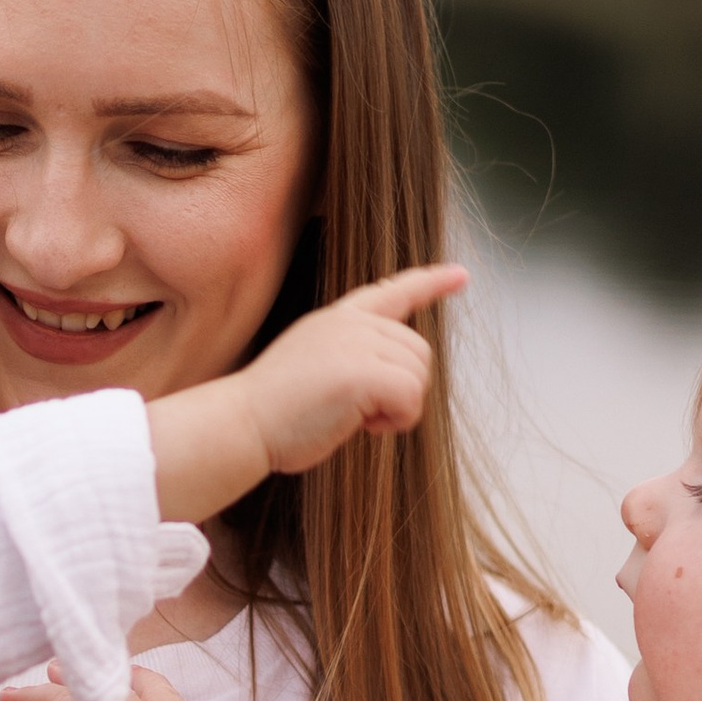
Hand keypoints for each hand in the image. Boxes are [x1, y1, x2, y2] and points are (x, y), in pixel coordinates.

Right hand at [146, 265, 464, 521]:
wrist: (241, 424)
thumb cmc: (273, 413)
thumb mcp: (314, 368)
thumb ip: (353, 359)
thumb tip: (391, 381)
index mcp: (336, 320)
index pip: (392, 292)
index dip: (430, 283)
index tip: (460, 275)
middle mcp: (350, 323)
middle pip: (419, 352)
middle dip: (401, 389)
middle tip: (358, 411)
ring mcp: (357, 343)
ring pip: (419, 377)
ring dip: (396, 409)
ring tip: (352, 416)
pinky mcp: (365, 373)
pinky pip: (412, 399)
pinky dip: (396, 422)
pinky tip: (360, 425)